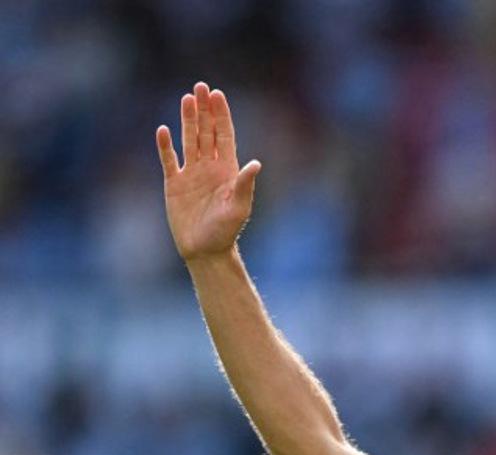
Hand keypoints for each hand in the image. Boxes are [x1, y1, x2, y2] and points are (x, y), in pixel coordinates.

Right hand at [156, 82, 261, 263]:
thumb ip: (245, 184)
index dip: (221, 115)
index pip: (224, 136)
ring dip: (187, 120)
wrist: (205, 250)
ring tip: (186, 98)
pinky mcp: (174, 185)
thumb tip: (255, 163)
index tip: (218, 94)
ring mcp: (191, 175)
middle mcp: (209, 168)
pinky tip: (163, 130)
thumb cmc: (226, 231)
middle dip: (204, 110)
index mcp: (227, 170)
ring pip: (189, 140)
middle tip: (200, 86)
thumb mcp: (239, 207)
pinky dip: (166, 146)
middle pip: (206, 132)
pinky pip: (169, 160)